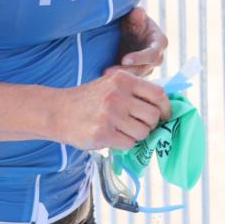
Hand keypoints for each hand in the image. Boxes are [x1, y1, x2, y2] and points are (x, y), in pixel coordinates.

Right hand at [54, 70, 169, 150]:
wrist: (59, 111)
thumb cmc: (90, 99)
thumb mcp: (111, 84)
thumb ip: (135, 90)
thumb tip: (164, 105)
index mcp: (123, 79)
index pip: (158, 94)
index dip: (165, 108)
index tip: (164, 116)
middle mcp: (117, 94)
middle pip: (153, 116)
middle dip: (150, 124)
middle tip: (139, 125)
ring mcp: (110, 114)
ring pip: (143, 132)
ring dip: (137, 135)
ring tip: (123, 130)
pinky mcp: (103, 133)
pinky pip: (129, 144)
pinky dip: (125, 144)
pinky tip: (113, 137)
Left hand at [110, 6, 167, 77]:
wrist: (128, 30)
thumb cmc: (133, 20)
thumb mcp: (134, 16)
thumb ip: (136, 15)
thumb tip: (138, 12)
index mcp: (159, 43)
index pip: (152, 54)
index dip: (139, 58)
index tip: (124, 59)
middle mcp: (157, 58)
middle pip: (143, 69)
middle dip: (126, 71)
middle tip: (108, 72)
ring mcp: (147, 67)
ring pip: (135, 76)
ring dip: (120, 77)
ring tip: (102, 76)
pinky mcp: (137, 73)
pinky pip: (129, 79)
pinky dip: (117, 79)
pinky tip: (103, 78)